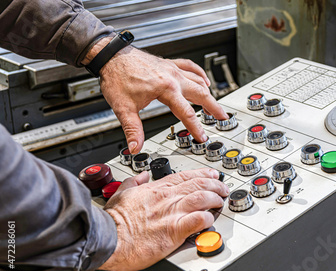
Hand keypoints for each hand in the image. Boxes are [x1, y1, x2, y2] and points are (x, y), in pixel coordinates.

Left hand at [83, 37, 227, 152]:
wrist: (110, 56)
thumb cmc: (117, 77)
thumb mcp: (124, 108)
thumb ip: (133, 130)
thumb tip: (135, 147)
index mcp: (166, 89)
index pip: (187, 113)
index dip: (196, 127)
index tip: (202, 136)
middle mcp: (173, 77)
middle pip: (201, 94)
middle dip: (214, 107)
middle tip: (223, 117)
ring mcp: (172, 69)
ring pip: (198, 80)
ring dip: (208, 93)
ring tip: (214, 103)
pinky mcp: (168, 64)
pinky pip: (190, 67)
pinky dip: (199, 74)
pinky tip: (204, 80)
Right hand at [99, 168, 228, 270]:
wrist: (107, 238)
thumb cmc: (113, 221)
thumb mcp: (122, 193)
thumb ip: (134, 182)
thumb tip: (141, 176)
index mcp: (156, 188)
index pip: (184, 175)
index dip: (202, 174)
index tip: (211, 176)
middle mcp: (166, 198)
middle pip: (198, 184)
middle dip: (215, 185)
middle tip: (222, 189)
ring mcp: (171, 213)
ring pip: (202, 198)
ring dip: (214, 198)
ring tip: (220, 202)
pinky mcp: (174, 230)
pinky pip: (197, 220)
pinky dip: (207, 218)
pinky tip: (210, 219)